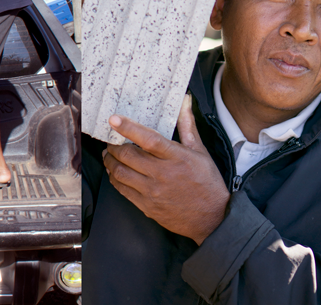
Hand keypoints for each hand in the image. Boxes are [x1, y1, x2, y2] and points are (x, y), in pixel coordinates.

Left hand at [102, 95, 229, 244]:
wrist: (212, 218)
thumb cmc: (206, 182)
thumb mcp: (200, 152)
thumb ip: (187, 125)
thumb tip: (185, 101)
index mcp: (176, 158)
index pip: (148, 139)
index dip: (128, 128)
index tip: (113, 119)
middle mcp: (162, 174)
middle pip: (127, 155)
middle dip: (113, 145)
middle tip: (110, 140)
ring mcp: (152, 192)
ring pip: (120, 173)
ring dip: (110, 161)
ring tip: (109, 155)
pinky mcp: (146, 206)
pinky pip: (122, 190)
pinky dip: (114, 178)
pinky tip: (115, 172)